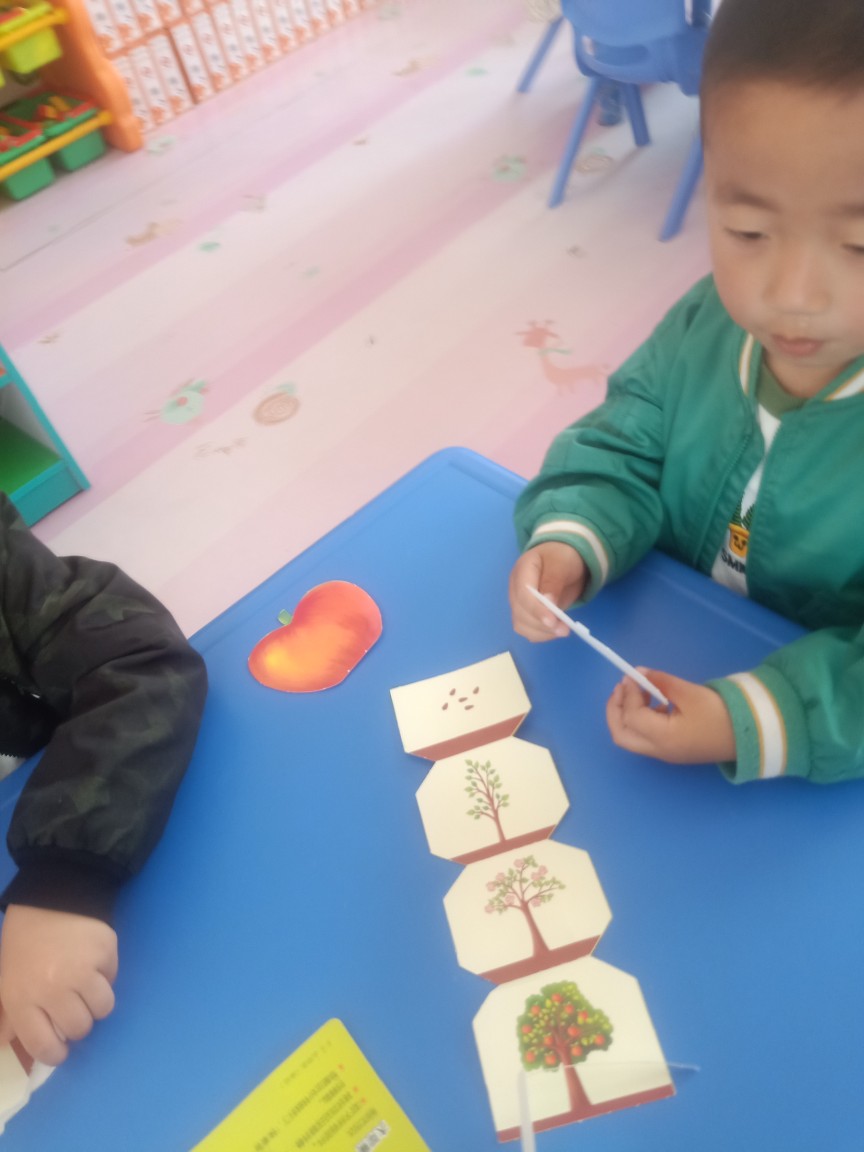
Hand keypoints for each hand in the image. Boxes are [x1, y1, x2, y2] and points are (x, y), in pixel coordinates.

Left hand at [0, 906, 117, 1064]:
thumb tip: (8, 1044)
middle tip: (72, 1005)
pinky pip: (113, 979)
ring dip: (96, 1000)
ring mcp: (82, 972)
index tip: (60, 1048)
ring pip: (103, 1008)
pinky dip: (106, 974)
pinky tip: (93, 960)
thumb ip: (8, 1014)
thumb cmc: (24, 940)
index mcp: (22, 999)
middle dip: (78, 1021)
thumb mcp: (6, 978)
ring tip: (87, 984)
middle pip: (79, 1029)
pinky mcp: (106, 954)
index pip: (44, 1046)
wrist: (52, 894)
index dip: (55, 1053)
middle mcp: (52, 990)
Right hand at [509, 542, 587, 641]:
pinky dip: (542, 635)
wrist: (563, 559)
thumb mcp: (561, 563)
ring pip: (522, 625)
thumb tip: (549, 603)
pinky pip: (529, 630)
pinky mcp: (527, 614)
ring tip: (563, 630)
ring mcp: (520, 603)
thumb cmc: (562, 557)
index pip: (523, 595)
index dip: (536, 610)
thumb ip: (553, 581)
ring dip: (542, 633)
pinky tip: (556, 631)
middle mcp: (516, 589)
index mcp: (522, 571)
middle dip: (542, 625)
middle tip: (565, 629)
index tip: (552, 621)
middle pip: (520, 614)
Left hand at [606, 669, 736, 763]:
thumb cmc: (721, 714)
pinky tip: (654, 703)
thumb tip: (639, 673)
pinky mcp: (673, 750)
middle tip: (621, 687)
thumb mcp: (689, 693)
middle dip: (615, 710)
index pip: (631, 716)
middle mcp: (659, 750)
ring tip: (638, 691)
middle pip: (621, 735)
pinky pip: (646, 737)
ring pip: (632, 738)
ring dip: (627, 714)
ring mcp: (665, 753)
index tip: (633, 676)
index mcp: (662, 738)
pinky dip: (641, 719)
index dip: (628, 694)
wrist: (751, 735)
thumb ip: (661, 682)